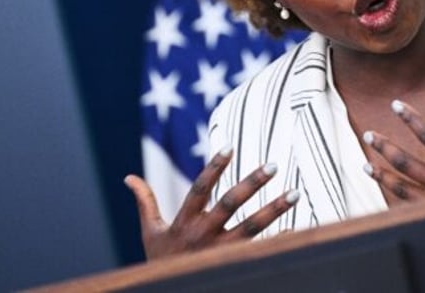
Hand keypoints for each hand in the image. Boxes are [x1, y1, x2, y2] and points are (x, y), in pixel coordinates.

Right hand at [124, 146, 299, 259]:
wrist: (165, 290)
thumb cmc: (161, 260)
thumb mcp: (150, 233)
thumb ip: (145, 203)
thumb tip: (129, 178)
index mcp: (183, 222)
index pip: (200, 189)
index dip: (213, 168)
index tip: (229, 147)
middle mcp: (202, 235)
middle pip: (229, 205)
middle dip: (251, 184)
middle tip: (272, 165)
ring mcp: (219, 251)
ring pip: (251, 228)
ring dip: (275, 210)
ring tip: (295, 193)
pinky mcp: (232, 264)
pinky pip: (260, 250)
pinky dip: (278, 240)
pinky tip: (295, 228)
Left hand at [362, 98, 424, 200]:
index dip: (412, 119)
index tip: (396, 105)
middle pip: (406, 162)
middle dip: (385, 147)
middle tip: (369, 134)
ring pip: (401, 187)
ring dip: (382, 174)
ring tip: (366, 163)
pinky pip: (406, 206)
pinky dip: (392, 197)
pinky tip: (382, 188)